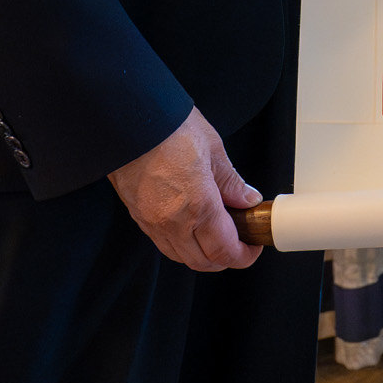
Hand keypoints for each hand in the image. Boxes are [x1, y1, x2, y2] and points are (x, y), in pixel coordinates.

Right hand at [109, 106, 263, 271]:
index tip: (253, 246)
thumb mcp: (213, 148)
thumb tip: (247, 200)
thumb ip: (231, 181)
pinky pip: (163, 244)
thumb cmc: (170, 127)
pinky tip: (191, 227)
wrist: (128, 120)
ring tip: (217, 235)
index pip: (224, 251)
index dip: (244, 256)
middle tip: (240, 242)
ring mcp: (152, 223)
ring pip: (181, 257)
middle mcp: (174, 222)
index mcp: (199, 205)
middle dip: (225, 259)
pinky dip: (181, 245)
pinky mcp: (138, 217)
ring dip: (202, 255)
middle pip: (203, 262)